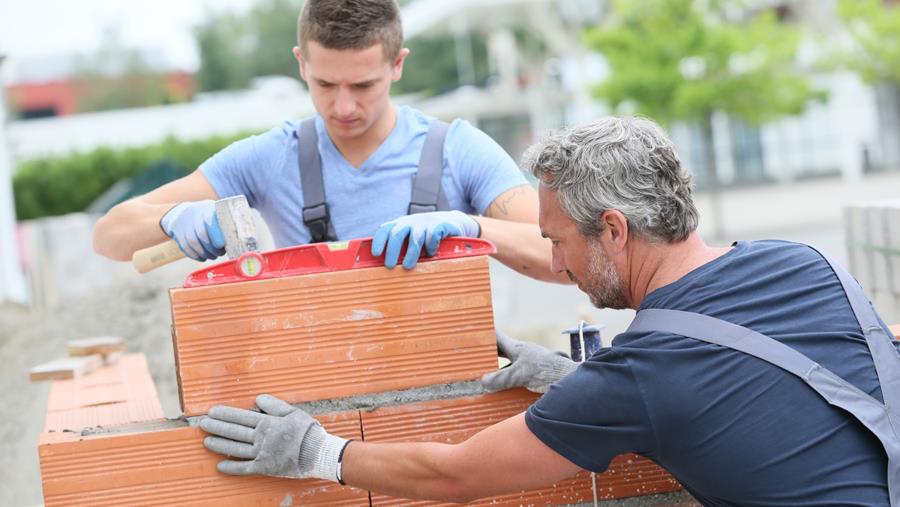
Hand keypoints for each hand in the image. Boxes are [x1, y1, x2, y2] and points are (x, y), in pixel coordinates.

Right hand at [160, 200, 225, 260]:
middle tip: (220, 253)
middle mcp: (192, 214)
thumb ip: (225, 223)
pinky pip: (185, 247)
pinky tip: (203, 257)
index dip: (215, 234)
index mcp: (206, 208)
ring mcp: (182, 223)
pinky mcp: (176, 233)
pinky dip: (195, 255)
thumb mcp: (215, 213)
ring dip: (204, 253)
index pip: (209, 221)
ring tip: (213, 256)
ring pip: (193, 243)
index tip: (221, 245)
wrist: (180, 213)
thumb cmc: (206, 216)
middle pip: (201, 234)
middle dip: (212, 248)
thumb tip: (241, 240)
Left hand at [201, 394, 348, 480]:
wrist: (318, 453)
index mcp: (268, 423)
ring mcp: (262, 454)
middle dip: (217, 427)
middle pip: (234, 432)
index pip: (241, 417)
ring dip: (220, 445)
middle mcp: (262, 438)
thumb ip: (274, 405)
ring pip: (236, 448)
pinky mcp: (265, 468)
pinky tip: (220, 465)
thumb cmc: (307, 431)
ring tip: (206, 441)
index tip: (212, 411)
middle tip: (203, 424)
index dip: (225, 414)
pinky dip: (232, 467)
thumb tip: (257, 399)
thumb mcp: (293, 412)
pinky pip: (245, 468)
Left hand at [371, 211, 478, 268]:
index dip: (379, 241)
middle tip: (389, 266)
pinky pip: (432, 237)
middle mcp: (410, 222)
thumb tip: (384, 269)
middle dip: (392, 250)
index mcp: (400, 225)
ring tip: (408, 267)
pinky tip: (431, 254)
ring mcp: (425, 223)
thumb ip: (401, 248)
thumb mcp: (412, 238)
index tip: (375, 254)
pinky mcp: (439, 225)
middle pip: (397, 234)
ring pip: (415, 238)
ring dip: (411, 253)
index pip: (385, 230)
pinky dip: (430, 246)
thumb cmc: (427, 236)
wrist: (453, 223)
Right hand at [480, 333, 577, 392]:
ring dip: (499, 369)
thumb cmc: (545, 371)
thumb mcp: (518, 376)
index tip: (475, 331)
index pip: (497, 337)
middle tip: (477, 358)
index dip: (485, 334)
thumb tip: (483, 381)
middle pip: (501, 350)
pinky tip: (505, 388)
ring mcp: (529, 362)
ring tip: (488, 377)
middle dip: (490, 354)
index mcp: (516, 348)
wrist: (568, 377)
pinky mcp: (535, 373)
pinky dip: (509, 379)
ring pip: (509, 363)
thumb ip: (500, 379)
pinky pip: (517, 374)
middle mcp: (522, 353)